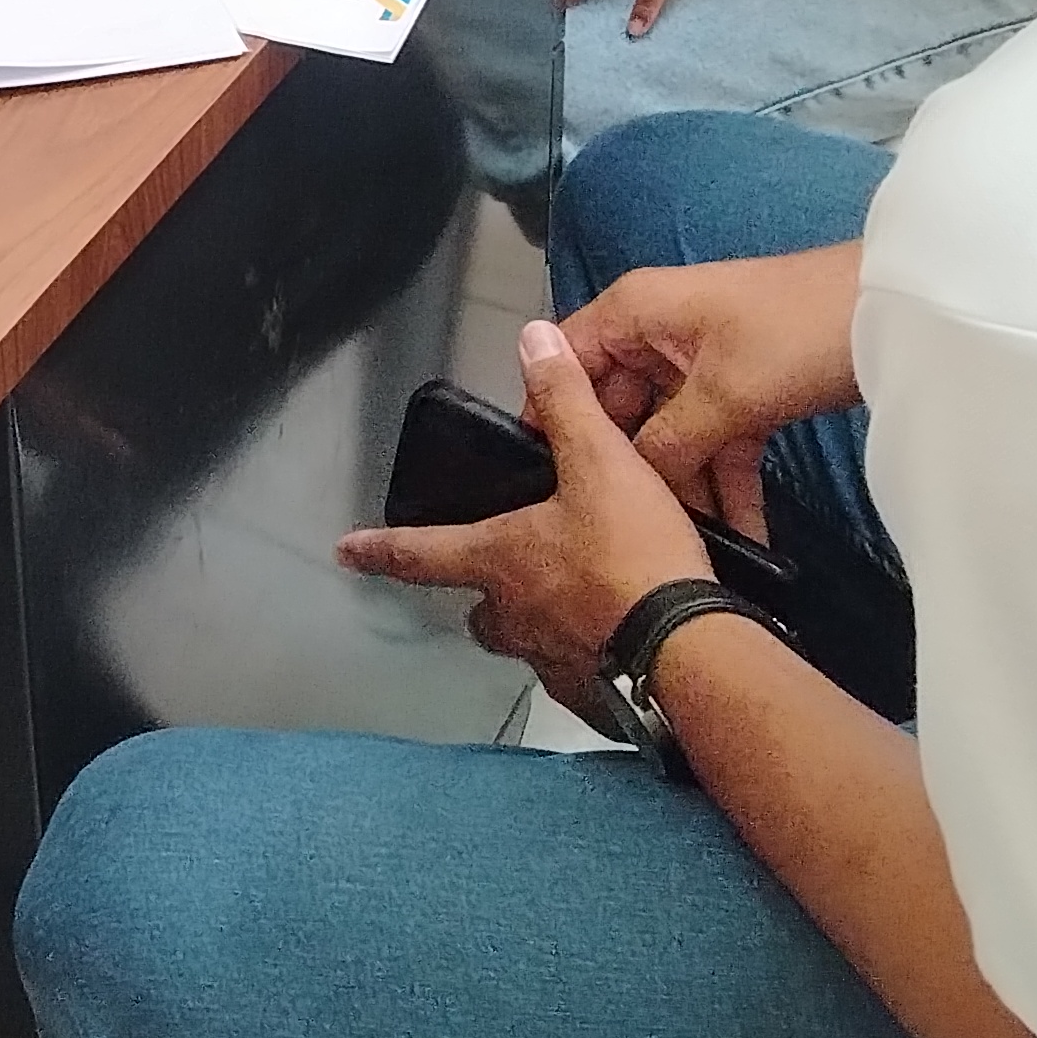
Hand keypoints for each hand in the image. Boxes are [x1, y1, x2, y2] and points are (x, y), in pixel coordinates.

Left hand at [335, 320, 710, 705]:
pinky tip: (622, 639)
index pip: (420, 550)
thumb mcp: (602, 461)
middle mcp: (514, 617)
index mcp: (500, 558)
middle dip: (487, 593)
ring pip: (527, 643)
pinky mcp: (594, 697)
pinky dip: (592, 656)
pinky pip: (578, 673)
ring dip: (541, 625)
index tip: (346, 552)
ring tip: (579, 601)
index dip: (380, 547)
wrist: (690, 647)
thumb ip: (566, 401)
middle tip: (509, 575)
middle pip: (480, 609)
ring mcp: (551, 662)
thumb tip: (534, 340)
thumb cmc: (633, 556)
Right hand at [552, 245, 863, 539]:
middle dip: (627, 465)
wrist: (894, 313)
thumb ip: (665, 441)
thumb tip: (621, 481)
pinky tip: (741, 537)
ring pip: (669, 430)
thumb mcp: (724, 394)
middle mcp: (657, 333)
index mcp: (635, 311)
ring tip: (688, 547)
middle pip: (618, 405)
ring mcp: (701, 362)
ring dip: (684, 485)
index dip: (551, 413)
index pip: (568, 359)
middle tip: (625, 528)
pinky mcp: (742, 387)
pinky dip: (726, 481)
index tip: (544, 478)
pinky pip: (715, 439)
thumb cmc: (797, 333)